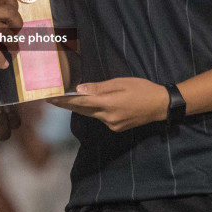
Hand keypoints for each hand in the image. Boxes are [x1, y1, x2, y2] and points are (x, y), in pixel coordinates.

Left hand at [52, 77, 170, 132]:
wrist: (160, 106)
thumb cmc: (142, 89)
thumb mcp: (121, 83)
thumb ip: (99, 88)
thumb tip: (79, 90)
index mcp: (108, 104)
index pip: (81, 102)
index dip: (64, 101)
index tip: (51, 98)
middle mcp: (108, 118)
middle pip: (83, 110)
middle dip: (67, 105)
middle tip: (51, 100)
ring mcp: (112, 125)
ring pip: (91, 114)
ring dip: (80, 108)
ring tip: (65, 101)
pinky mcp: (116, 128)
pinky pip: (101, 118)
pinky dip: (94, 111)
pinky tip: (89, 105)